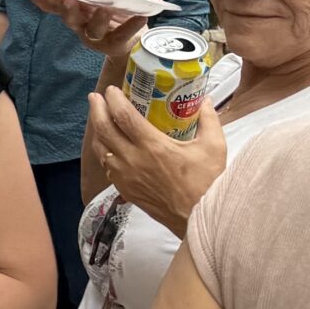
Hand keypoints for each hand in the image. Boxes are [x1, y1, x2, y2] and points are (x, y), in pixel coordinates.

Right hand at [25, 0, 148, 59]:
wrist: (133, 42)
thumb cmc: (113, 14)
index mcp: (72, 10)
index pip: (52, 2)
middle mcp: (80, 24)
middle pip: (67, 16)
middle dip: (65, 5)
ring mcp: (96, 37)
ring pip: (93, 28)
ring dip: (97, 17)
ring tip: (104, 7)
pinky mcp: (116, 44)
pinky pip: (123, 35)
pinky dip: (131, 25)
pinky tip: (141, 16)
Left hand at [87, 85, 226, 236]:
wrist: (199, 218)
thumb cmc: (208, 183)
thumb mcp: (214, 147)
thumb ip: (208, 120)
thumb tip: (206, 100)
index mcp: (152, 147)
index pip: (124, 116)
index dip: (114, 100)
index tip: (111, 90)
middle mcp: (133, 160)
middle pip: (104, 129)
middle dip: (97, 109)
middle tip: (95, 97)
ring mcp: (125, 176)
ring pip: (100, 148)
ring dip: (96, 130)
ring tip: (97, 117)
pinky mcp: (124, 189)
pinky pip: (107, 166)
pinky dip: (103, 151)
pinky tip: (108, 145)